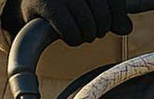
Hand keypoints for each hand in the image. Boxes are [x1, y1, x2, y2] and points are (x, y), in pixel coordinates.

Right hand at [2, 0, 132, 45]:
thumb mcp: (90, 3)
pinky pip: (71, 32)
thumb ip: (111, 13)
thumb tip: (126, 28)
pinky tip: (68, 36)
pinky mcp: (46, 4)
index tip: (111, 23)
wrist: (26, 0)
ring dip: (86, 36)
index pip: (115, 2)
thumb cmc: (63, 3)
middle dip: (100, 29)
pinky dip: (73, 40)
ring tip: (79, 32)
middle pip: (103, 15)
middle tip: (91, 30)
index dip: (117, 17)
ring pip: (88, 25)